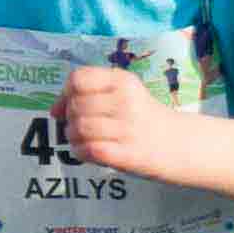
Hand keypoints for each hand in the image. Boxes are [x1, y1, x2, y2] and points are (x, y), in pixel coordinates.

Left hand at [52, 64, 192, 181]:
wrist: (179, 144)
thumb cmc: (142, 118)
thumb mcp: (123, 94)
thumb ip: (89, 95)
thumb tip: (54, 110)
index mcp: (123, 80)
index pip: (78, 78)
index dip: (65, 93)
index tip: (68, 106)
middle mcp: (126, 101)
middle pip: (76, 105)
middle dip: (70, 119)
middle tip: (81, 128)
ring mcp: (127, 128)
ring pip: (79, 128)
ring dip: (73, 137)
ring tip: (84, 140)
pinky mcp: (127, 154)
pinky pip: (89, 150)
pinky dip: (81, 152)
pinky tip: (89, 152)